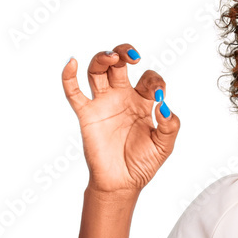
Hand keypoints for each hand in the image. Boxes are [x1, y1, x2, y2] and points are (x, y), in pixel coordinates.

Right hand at [61, 46, 179, 198]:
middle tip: (132, 56)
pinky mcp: (87, 114)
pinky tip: (72, 62)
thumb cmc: (143, 164)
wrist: (122, 183)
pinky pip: (74, 92)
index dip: (155, 82)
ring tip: (112, 58)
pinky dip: (69, 76)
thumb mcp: (164, 146)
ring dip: (102, 59)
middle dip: (125, 53)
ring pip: (98, 71)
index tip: (158, 95)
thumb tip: (163, 106)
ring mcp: (104, 104)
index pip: (149, 80)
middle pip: (120, 65)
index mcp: (142, 103)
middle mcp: (122, 98)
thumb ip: (169, 126)